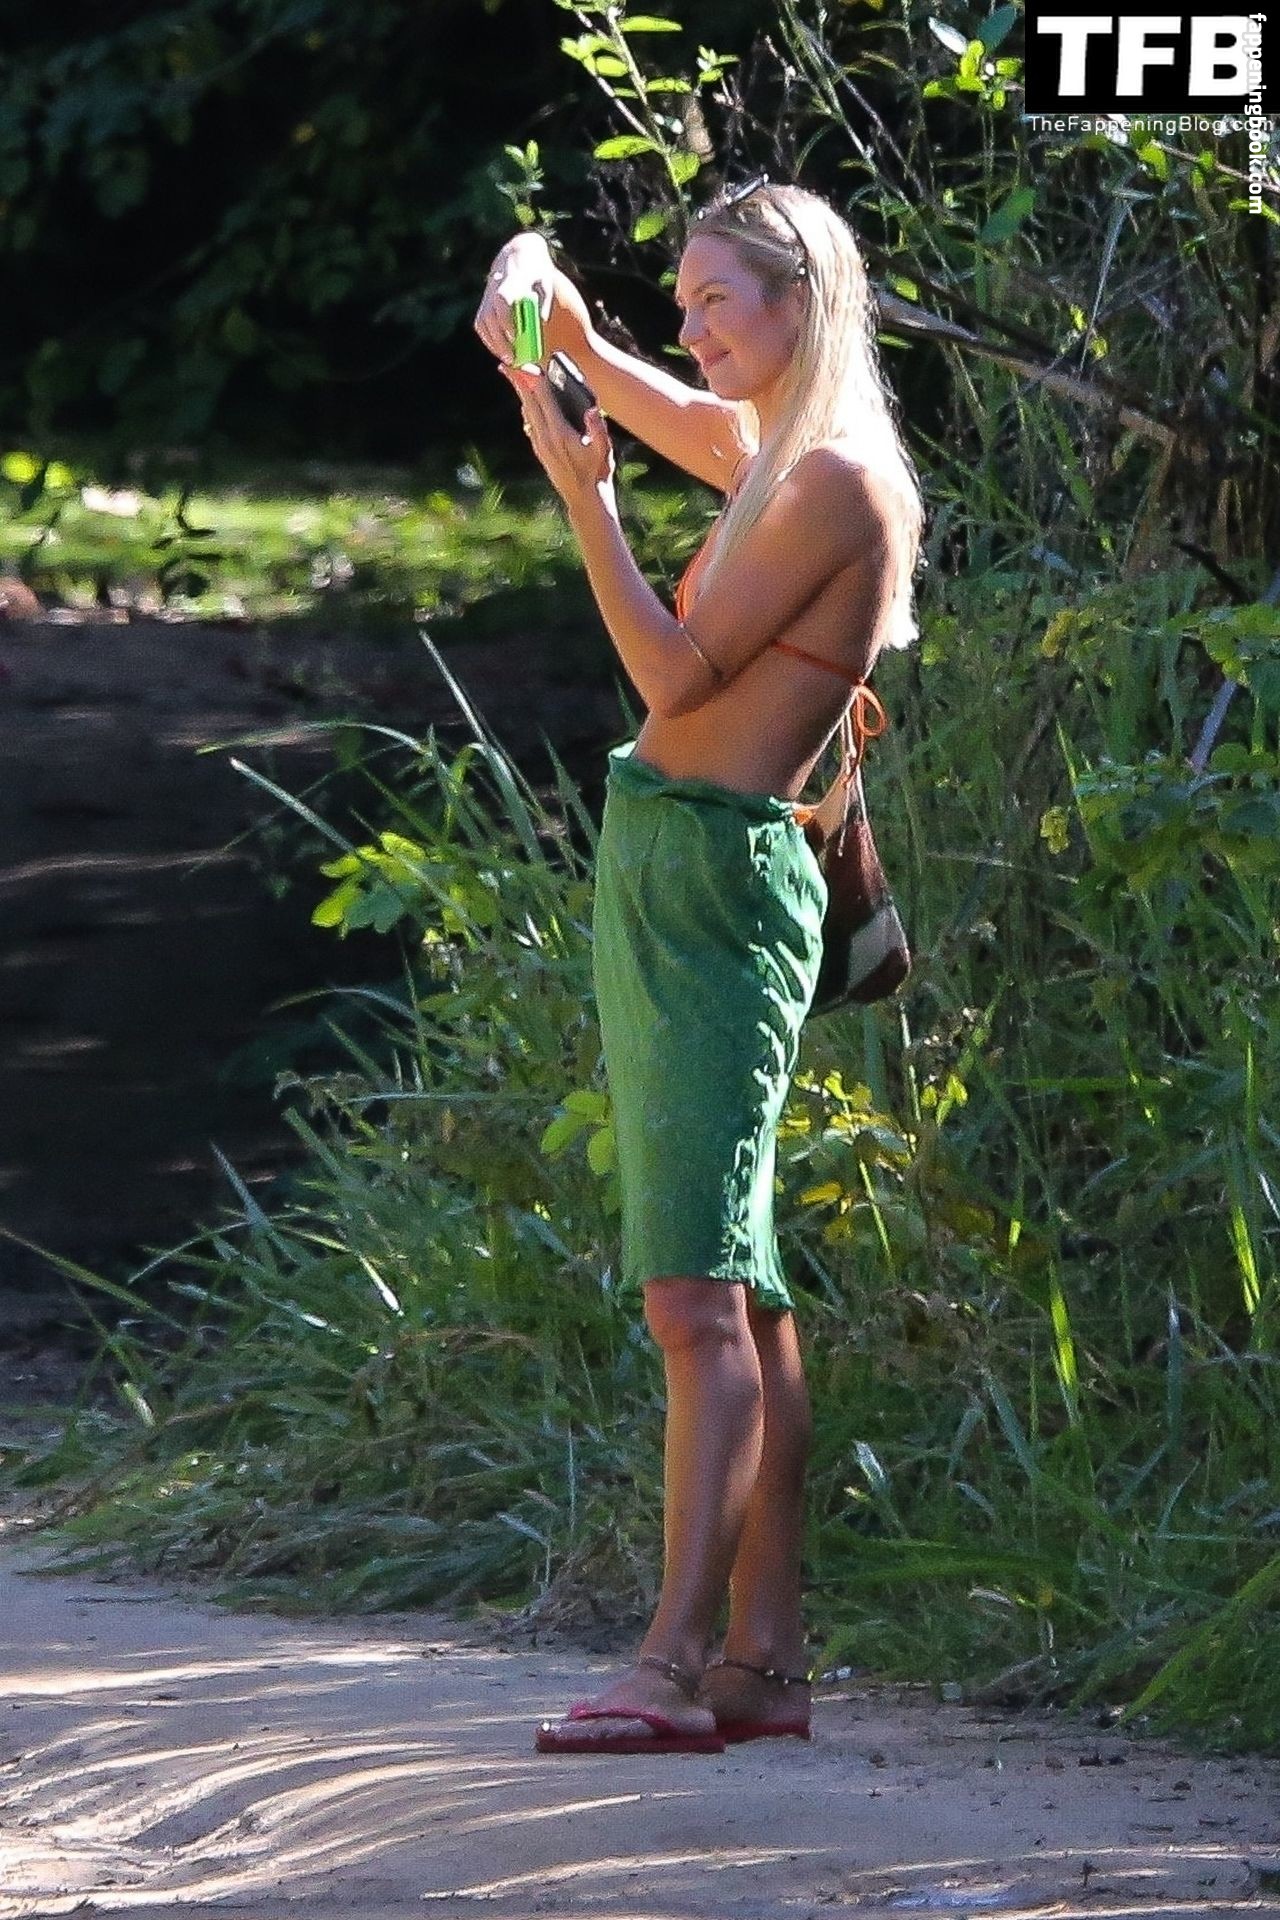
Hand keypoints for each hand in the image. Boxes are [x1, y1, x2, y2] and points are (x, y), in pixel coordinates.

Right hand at [473, 234, 590, 363]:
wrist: (519, 257)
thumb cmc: (537, 274)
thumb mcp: (545, 283)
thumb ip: (543, 300)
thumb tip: (542, 319)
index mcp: (510, 282)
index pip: (503, 301)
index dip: (507, 320)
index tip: (516, 337)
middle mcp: (494, 290)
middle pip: (491, 318)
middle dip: (501, 340)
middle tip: (514, 359)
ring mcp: (486, 298)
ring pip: (483, 324)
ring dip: (495, 344)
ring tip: (509, 359)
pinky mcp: (483, 305)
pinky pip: (481, 325)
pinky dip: (490, 340)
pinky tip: (501, 351)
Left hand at [501, 362, 615, 518]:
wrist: (584, 499)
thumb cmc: (597, 473)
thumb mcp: (603, 451)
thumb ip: (598, 429)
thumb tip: (592, 410)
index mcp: (559, 433)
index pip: (543, 400)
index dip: (533, 380)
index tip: (525, 365)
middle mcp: (545, 437)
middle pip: (528, 403)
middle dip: (517, 383)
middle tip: (506, 365)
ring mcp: (540, 445)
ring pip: (526, 413)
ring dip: (520, 394)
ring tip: (513, 378)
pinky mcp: (540, 450)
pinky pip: (529, 424)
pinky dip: (527, 409)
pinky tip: (527, 403)